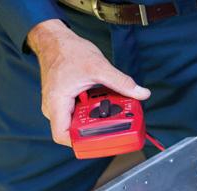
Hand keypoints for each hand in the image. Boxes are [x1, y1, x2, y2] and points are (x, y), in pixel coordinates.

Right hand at [27, 19, 150, 145]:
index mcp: (57, 103)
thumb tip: (142, 93)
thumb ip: (121, 82)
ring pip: (78, 124)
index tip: (102, 140)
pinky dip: (93, 112)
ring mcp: (59, 106)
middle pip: (74, 133)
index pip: (63, 136)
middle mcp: (54, 108)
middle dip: (96, 131)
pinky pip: (79, 114)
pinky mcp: (65, 102)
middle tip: (116, 126)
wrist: (55, 40)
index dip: (82, 144)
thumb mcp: (99, 66)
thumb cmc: (68, 51)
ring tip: (113, 115)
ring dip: (96, 121)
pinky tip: (105, 105)